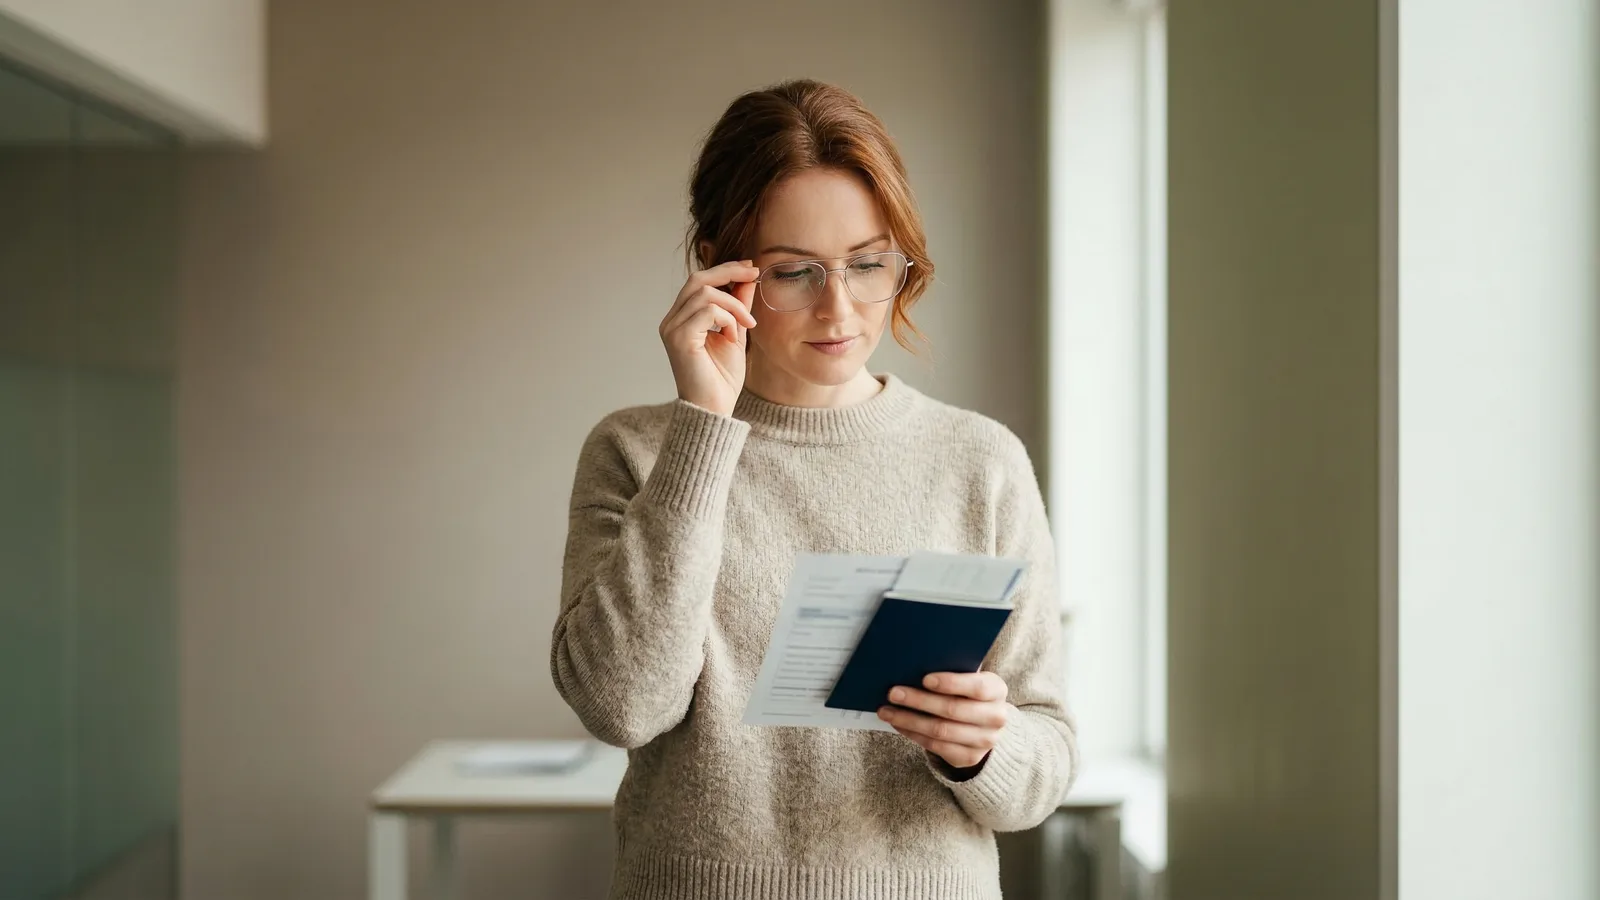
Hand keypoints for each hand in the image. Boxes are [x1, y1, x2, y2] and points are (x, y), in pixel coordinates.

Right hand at [659, 260, 759, 416]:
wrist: (715, 410)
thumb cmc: (722, 378)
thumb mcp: (736, 333)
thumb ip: (738, 306)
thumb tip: (747, 277)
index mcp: (682, 318)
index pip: (699, 281)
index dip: (725, 269)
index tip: (751, 268)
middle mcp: (671, 321)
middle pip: (698, 279)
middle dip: (730, 272)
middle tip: (755, 274)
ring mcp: (672, 329)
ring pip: (706, 294)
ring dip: (734, 306)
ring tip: (747, 326)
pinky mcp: (679, 338)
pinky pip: (708, 311)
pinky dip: (728, 320)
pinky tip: (733, 338)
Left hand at [878, 671, 1009, 770]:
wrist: (984, 724)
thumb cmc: (967, 692)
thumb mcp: (968, 678)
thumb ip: (951, 672)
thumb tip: (913, 666)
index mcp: (997, 690)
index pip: (977, 687)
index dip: (950, 683)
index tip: (925, 679)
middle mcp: (996, 718)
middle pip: (953, 710)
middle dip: (919, 701)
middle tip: (893, 693)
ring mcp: (985, 741)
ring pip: (940, 731)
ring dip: (909, 720)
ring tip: (887, 711)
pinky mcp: (969, 757)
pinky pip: (936, 746)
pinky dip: (913, 734)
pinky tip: (898, 724)